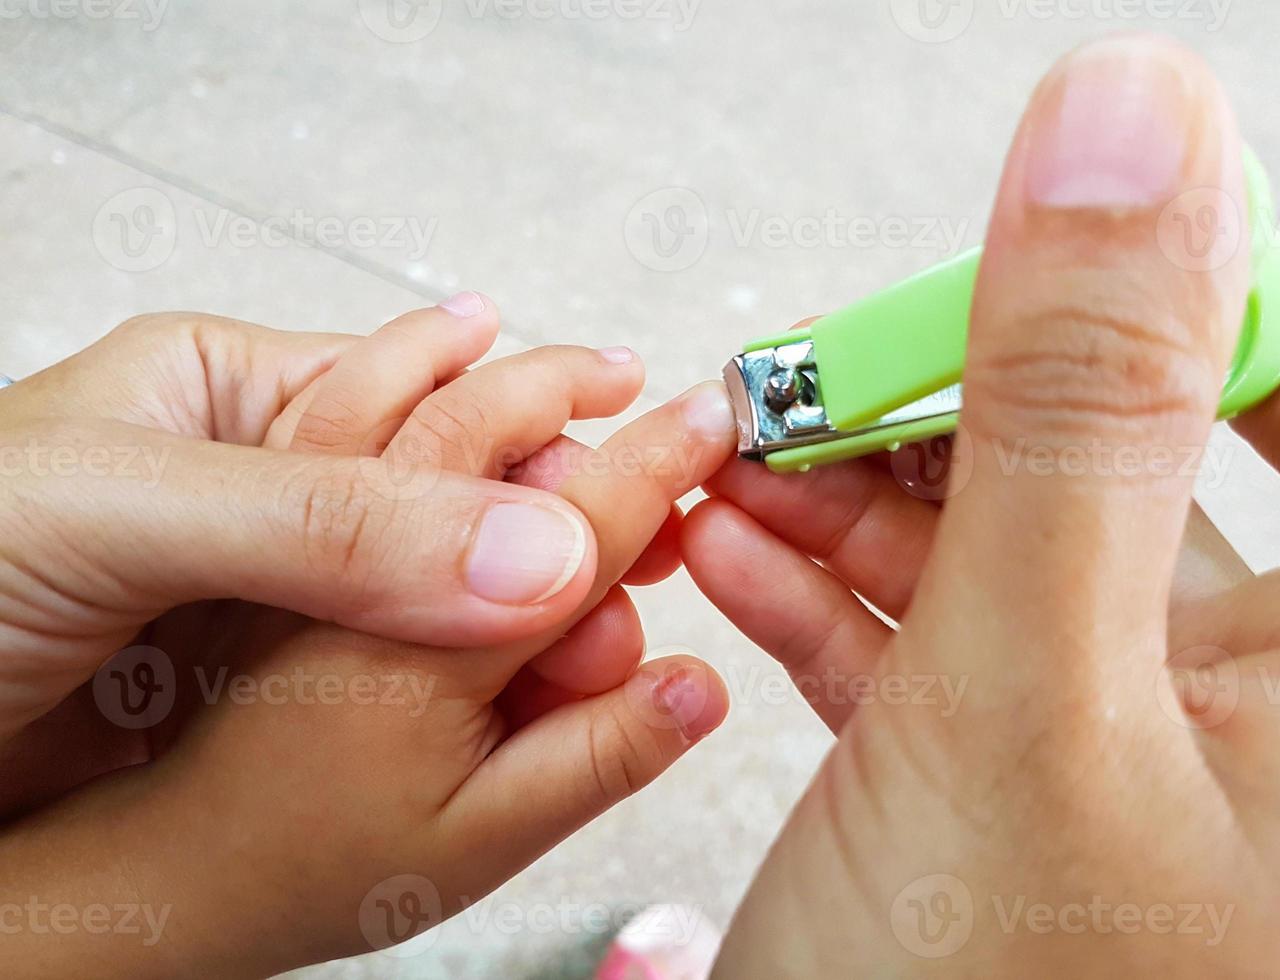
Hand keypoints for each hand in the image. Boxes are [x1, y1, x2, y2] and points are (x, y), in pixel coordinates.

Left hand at [0, 303, 736, 977]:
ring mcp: (275, 597)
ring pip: (441, 591)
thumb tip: (542, 546)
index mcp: (234, 392)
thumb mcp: (108, 508)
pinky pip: (399, 679)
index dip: (542, 425)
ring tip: (620, 627)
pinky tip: (538, 690)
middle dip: (562, 518)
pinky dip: (474, 687)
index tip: (648, 460)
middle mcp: (271, 485)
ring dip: (534, 612)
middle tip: (661, 554)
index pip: (428, 392)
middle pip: (454, 488)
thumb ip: (327, 519)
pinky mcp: (270, 692)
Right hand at [685, 35, 1279, 973]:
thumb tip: (1130, 127)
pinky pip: (936, 645)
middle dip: (971, 396)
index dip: (1208, 296)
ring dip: (866, 487)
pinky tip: (741, 544)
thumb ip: (1081, 405)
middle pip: (1142, 461)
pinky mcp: (1006, 793)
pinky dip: (831, 586)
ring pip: (1015, 550)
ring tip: (750, 450)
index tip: (1065, 249)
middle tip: (845, 361)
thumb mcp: (1024, 697)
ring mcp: (1123, 759)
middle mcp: (1265, 726)